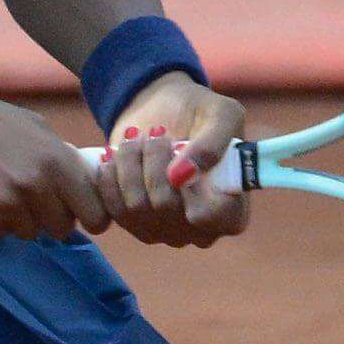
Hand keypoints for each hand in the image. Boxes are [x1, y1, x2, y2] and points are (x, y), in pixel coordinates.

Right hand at [0, 88, 110, 240]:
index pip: (93, 212)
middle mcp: (33, 187)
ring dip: (18, 218)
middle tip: (30, 198)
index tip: (83, 216)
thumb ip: (58, 153)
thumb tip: (82, 178)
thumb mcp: (27, 123)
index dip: (90, 216)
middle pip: (62, 227)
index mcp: (53, 160)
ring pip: (29, 231)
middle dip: (51, 216)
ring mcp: (5, 208)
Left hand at [100, 74, 250, 248]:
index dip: (194, 187)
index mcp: (232, 210)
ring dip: (131, 163)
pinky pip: (114, 209)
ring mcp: (166, 231)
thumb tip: (180, 176)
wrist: (164, 112)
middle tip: (157, 132)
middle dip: (155, 160)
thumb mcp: (221, 114)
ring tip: (136, 137)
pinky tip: (115, 155)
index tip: (182, 152)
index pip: (214, 218)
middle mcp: (200, 230)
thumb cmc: (202, 114)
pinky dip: (111, 176)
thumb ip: (213, 144)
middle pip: (166, 207)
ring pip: (136, 207)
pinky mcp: (134, 224)